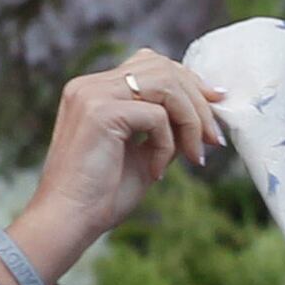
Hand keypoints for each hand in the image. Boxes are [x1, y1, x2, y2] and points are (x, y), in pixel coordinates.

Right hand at [1, 52, 221, 283]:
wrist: (69, 219)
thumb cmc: (102, 195)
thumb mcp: (143, 156)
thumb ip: (165, 131)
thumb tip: (202, 118)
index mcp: (96, 90)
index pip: (150, 64)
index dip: (188, 82)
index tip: (216, 105)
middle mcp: (91, 85)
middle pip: (162, 67)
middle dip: (197, 101)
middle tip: (214, 139)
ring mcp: (93, 94)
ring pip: (165, 84)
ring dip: (191, 120)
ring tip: (195, 155)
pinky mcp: (100, 112)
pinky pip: (156, 116)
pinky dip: (167, 145)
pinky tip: (156, 173)